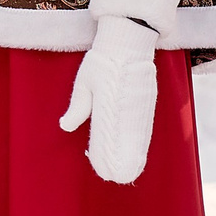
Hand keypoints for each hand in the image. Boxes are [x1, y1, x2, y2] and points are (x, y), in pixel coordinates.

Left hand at [60, 15, 158, 182]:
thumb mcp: (85, 81)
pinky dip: (142, 141)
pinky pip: (146, 126)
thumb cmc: (102, 60)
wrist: (128, 39)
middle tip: (118, 177)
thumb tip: (66, 126)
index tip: (105, 170)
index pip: (112, 139)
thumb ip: (78, 106)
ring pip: (140, 136)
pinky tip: (139, 151)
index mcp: (113, 104)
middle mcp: (132, 107)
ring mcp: (144, 104)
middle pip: (129, 142)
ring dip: (135, 153)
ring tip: (130, 170)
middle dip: (124, 161)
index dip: (109, 157)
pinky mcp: (150, 100)